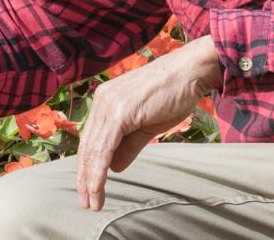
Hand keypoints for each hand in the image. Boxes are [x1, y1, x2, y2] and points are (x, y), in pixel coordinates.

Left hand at [75, 36, 221, 210]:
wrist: (189, 71)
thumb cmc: (172, 94)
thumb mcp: (147, 125)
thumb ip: (128, 145)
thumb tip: (113, 168)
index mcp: (105, 101)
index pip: (90, 140)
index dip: (88, 166)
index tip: (87, 189)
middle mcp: (101, 101)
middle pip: (87, 147)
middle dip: (84, 178)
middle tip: (85, 203)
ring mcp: (108, 105)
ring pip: (93, 150)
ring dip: (91, 180)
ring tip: (92, 203)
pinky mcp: (119, 112)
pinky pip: (104, 148)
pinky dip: (99, 171)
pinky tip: (97, 188)